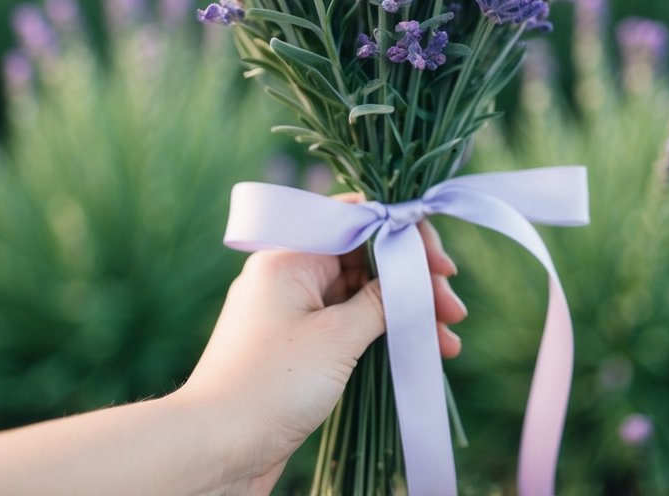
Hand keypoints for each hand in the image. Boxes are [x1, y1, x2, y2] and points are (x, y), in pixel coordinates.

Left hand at [172, 211, 465, 495]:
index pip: (359, 219)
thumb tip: (412, 274)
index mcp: (290, 253)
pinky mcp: (298, 346)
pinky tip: (420, 352)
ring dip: (406, 312)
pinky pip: (349, 325)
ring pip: (362, 295)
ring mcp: (294, 310)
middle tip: (454, 309)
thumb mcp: (337, 337)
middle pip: (366, 258)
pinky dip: (383, 334)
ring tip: (448, 341)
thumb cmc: (272, 384)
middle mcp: (290, 273)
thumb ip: (381, 300)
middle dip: (413, 281)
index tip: (442, 264)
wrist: (215, 450)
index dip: (405, 236)